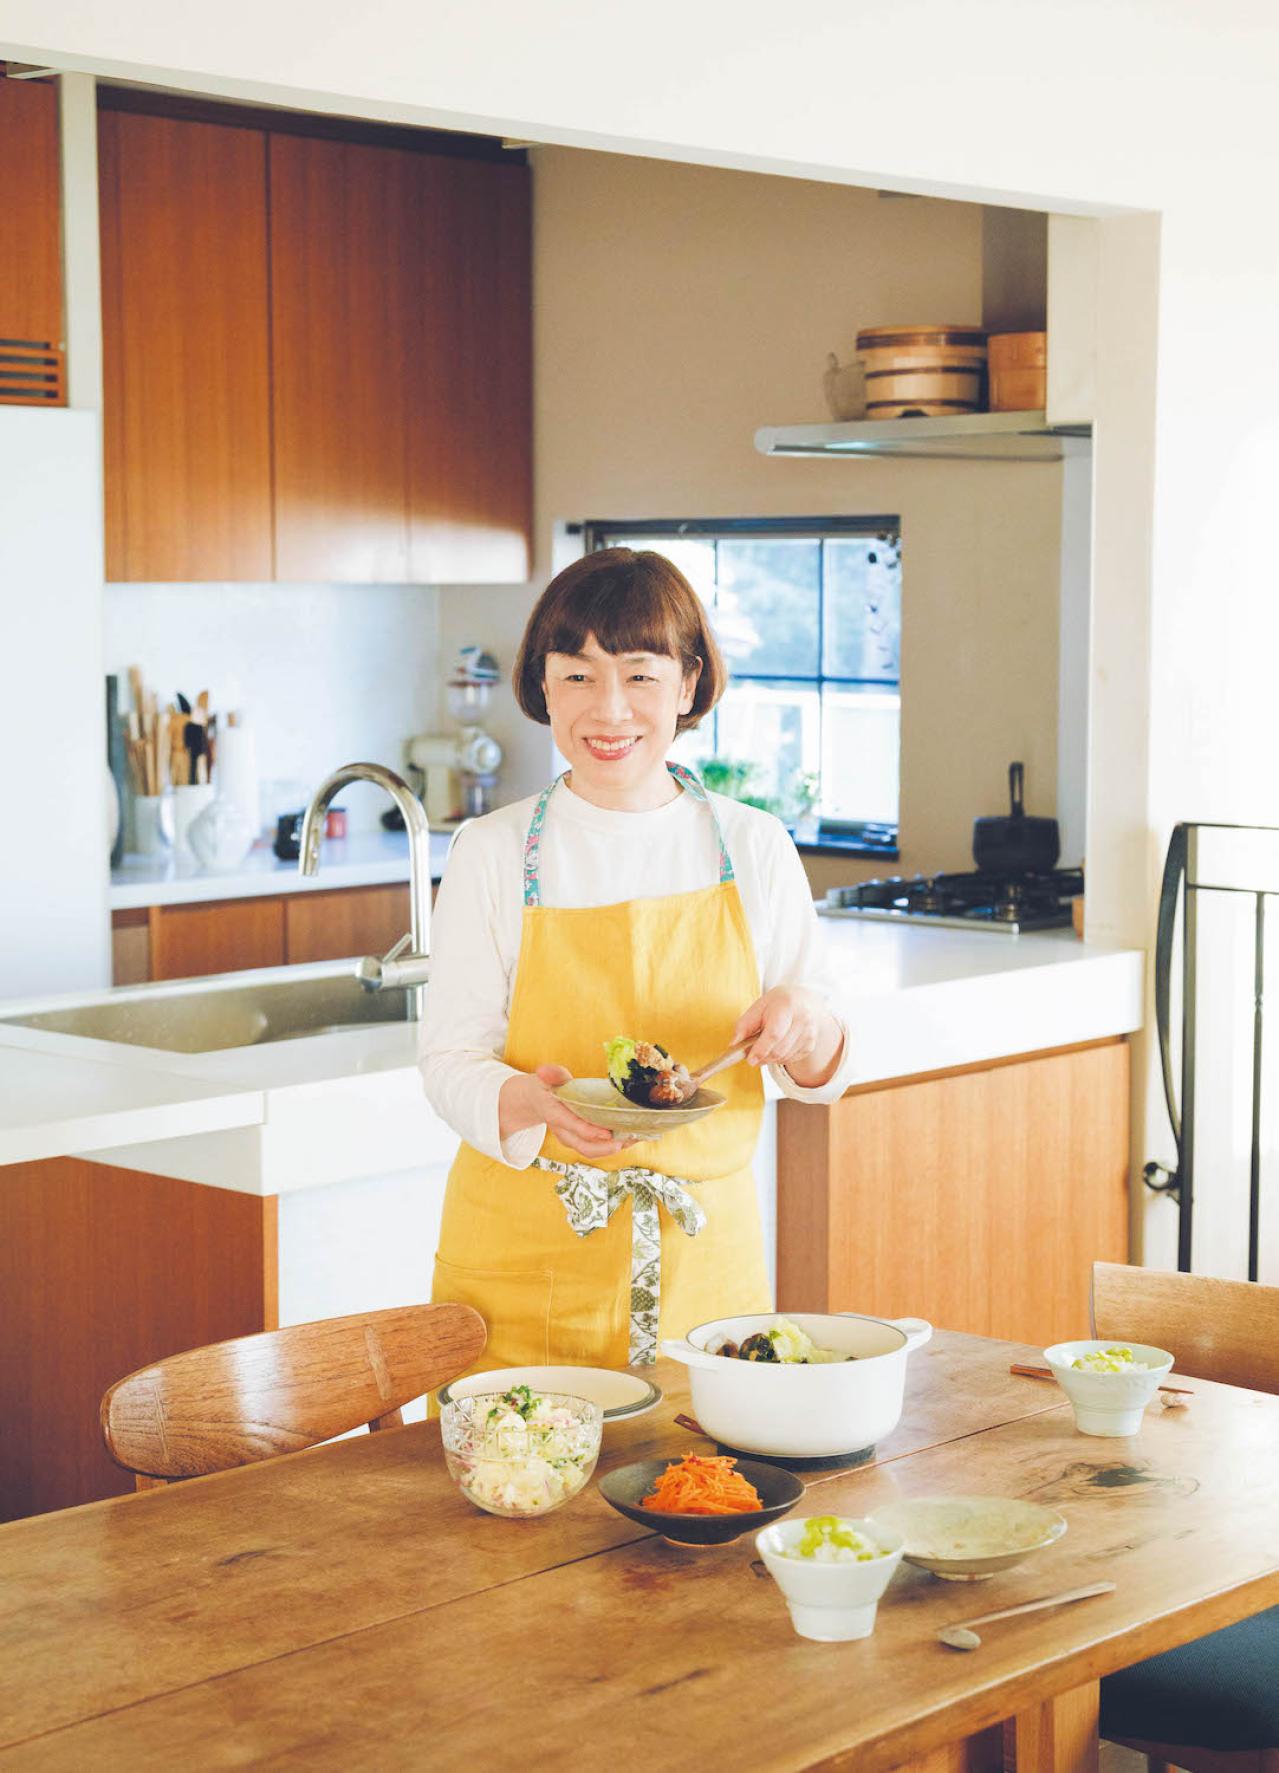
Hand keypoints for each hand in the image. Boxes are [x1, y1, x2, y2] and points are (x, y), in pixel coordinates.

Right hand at [499, 1063, 635, 1160]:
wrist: (539, 1102)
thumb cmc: (548, 1087)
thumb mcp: (549, 1079)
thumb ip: (552, 1074)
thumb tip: (544, 1070)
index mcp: (556, 1116)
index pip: (573, 1126)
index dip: (589, 1131)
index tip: (607, 1133)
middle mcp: (565, 1132)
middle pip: (584, 1147)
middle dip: (606, 1148)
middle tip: (626, 1141)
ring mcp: (574, 1139)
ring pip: (593, 1150)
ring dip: (615, 1147)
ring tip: (635, 1138)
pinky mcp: (583, 1140)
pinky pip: (599, 1147)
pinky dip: (616, 1144)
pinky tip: (632, 1136)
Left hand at [732, 986, 844, 1087]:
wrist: (804, 1001)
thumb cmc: (778, 1003)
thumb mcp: (759, 1006)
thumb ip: (744, 1024)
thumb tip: (733, 1044)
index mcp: (787, 1006)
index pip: (774, 1034)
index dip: (761, 1049)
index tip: (750, 1060)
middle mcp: (803, 1020)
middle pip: (779, 1050)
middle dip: (762, 1057)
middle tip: (751, 1056)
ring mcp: (809, 1034)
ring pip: (784, 1057)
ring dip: (769, 1058)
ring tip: (763, 1047)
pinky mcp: (811, 1045)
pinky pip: (790, 1059)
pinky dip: (779, 1058)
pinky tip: (776, 1047)